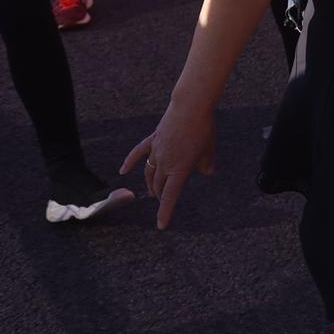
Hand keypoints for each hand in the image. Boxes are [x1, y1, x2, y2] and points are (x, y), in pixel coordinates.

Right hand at [121, 98, 216, 229]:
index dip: (165, 212)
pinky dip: (130, 162)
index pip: (171, 196)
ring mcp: (157, 151)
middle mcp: (165, 163)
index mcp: (180, 169)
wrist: (191, 107)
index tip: (160, 225)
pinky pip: (138, 153)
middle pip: (159, 185)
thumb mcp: (210, 149)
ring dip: (151, 183)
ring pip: (149, 172)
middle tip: (162, 201)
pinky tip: (123, 170)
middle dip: (160, 195)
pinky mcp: (153, 139)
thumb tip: (208, 172)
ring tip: (152, 191)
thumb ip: (207, 164)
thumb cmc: (204, 128)